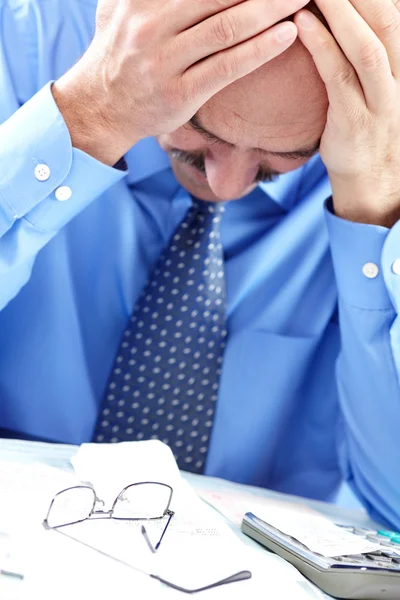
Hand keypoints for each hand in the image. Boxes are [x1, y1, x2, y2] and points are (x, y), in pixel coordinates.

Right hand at [53, 0, 308, 165]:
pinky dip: (260, 49)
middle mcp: (151, 23)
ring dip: (273, 8)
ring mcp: (165, 61)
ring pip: (229, 26)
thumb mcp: (120, 2)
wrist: (100, 105)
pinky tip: (287, 34)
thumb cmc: (119, 49)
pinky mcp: (180, 94)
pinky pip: (227, 67)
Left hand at [295, 0, 399, 226]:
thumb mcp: (377, 83)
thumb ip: (367, 48)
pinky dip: (321, 46)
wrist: (373, 181)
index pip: (392, 11)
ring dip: (340, 10)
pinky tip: (301, 23)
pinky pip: (339, 77)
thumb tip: (349, 12)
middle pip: (385, 18)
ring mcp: (382, 100)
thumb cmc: (368, 126)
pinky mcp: (355, 121)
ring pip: (366, 45)